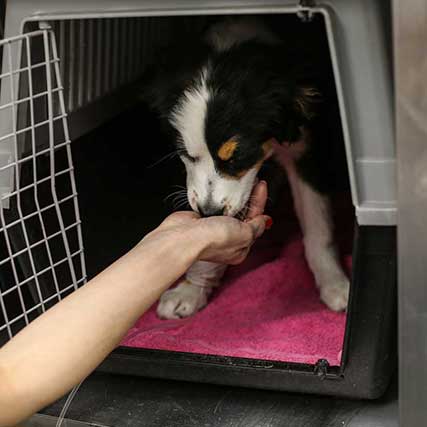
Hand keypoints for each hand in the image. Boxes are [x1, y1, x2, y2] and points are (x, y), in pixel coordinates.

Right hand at [140, 181, 270, 264]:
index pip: (256, 224)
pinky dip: (221, 199)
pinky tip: (225, 189)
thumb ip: (256, 226)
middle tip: (254, 182)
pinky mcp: (203, 220)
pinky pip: (217, 207)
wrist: (182, 236)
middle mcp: (228, 241)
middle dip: (250, 200)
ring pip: (231, 211)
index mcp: (241, 249)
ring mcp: (215, 230)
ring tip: (241, 182)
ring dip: (236, 198)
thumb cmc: (212, 239)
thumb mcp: (244, 234)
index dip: (260, 205)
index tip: (261, 187)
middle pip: (244, 217)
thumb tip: (264, 221)